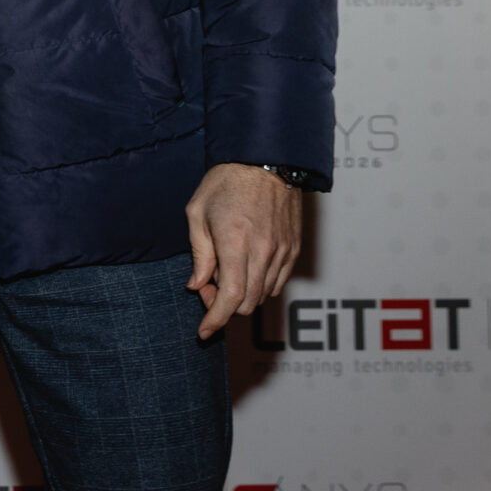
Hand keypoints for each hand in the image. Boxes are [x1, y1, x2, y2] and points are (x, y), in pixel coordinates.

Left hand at [185, 162, 302, 339]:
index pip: (231, 298)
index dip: (216, 320)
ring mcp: (282, 252)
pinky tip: (245, 267)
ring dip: (242, 295)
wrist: (265, 160)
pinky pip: (277, 282)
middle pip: (248, 303)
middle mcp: (264, 252)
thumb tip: (197, 285)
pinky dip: (259, 284)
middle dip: (224, 305)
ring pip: (263, 295)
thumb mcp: (197, 213)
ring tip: (224, 271)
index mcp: (236, 243)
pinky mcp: (293, 248)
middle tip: (207, 287)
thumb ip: (199, 253)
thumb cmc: (225, 182)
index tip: (203, 331)